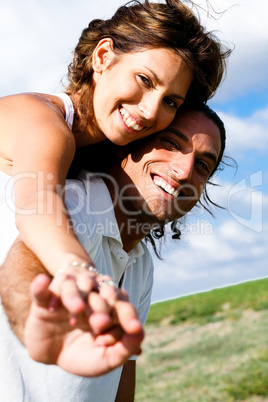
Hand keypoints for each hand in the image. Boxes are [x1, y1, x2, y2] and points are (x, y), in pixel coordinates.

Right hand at [24, 274, 143, 376]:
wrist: (52, 354)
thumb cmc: (83, 352)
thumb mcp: (106, 357)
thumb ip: (124, 347)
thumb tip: (140, 331)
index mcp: (108, 308)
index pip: (122, 304)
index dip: (127, 314)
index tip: (133, 328)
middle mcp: (89, 297)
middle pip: (99, 293)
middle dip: (102, 307)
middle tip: (100, 324)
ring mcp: (66, 297)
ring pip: (72, 288)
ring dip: (75, 296)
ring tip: (77, 310)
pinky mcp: (43, 302)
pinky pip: (41, 291)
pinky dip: (40, 287)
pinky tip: (42, 282)